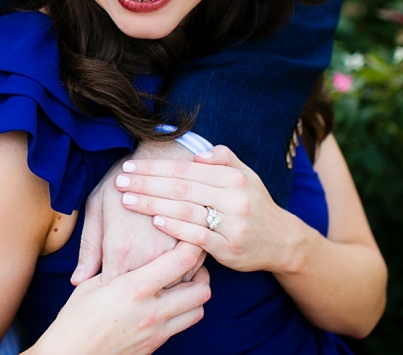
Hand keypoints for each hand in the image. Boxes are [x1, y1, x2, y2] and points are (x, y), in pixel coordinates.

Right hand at [28, 242, 209, 354]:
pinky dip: (181, 312)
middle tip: (189, 263)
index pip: (182, 262)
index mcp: (135, 288)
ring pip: (198, 311)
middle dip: (201, 273)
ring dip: (195, 295)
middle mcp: (153, 311)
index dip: (192, 245)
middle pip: (201, 289)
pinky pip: (180, 327)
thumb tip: (128, 253)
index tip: (188, 237)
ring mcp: (157, 332)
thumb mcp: (93, 285)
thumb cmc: (75, 318)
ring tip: (181, 284)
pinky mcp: (155, 346)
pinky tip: (165, 303)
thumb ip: (117, 268)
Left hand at [73, 157, 179, 283]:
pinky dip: (179, 275)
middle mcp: (148, 256)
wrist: (158, 160)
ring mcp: (173, 253)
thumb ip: (88, 249)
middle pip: (142, 293)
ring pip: (168, 288)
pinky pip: (189, 275)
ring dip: (158, 285)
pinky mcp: (193, 246)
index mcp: (120, 250)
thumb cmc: (120, 183)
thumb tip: (79, 282)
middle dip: (133, 291)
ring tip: (147, 273)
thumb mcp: (96, 209)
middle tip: (126, 280)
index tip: (106, 281)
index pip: (113, 288)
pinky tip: (167, 267)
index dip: (108, 288)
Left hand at [113, 145, 297, 272]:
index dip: (155, 167)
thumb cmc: (253, 203)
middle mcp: (234, 199)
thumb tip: (196, 154)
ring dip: (153, 204)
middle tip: (120, 180)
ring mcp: (233, 225)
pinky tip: (155, 221)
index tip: (129, 166)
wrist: (282, 241)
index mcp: (233, 177)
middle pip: (181, 188)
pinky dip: (175, 229)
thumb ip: (222, 158)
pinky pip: (198, 237)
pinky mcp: (230, 249)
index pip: (185, 170)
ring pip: (186, 211)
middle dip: (146, 183)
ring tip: (127, 200)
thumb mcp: (245, 174)